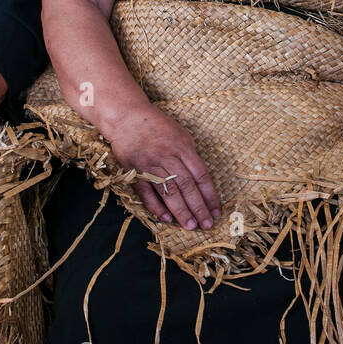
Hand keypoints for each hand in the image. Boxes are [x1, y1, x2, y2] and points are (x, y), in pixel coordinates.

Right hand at [104, 103, 221, 230]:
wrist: (126, 117)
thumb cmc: (157, 126)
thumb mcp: (181, 134)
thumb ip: (191, 156)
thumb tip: (201, 180)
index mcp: (182, 146)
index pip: (200, 175)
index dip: (209, 195)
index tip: (216, 211)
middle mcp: (166, 156)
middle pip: (186, 185)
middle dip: (198, 207)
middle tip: (206, 225)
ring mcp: (149, 164)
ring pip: (168, 191)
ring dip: (180, 210)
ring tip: (190, 226)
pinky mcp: (133, 171)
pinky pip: (146, 192)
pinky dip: (156, 206)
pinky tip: (166, 218)